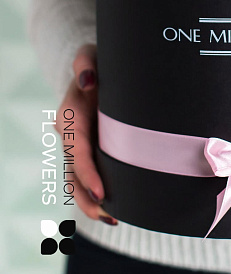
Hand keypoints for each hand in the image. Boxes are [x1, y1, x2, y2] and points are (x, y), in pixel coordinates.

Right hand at [54, 43, 117, 225]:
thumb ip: (86, 62)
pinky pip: (89, 175)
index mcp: (70, 114)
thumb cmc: (98, 62)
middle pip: (73, 173)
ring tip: (114, 218)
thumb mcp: (90, 55)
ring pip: (78, 180)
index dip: (87, 173)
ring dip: (91, 202)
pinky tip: (117, 208)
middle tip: (109, 215)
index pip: (76, 150)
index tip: (102, 192)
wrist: (95, 69)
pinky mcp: (91, 149)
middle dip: (87, 198)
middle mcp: (71, 134)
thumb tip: (88, 80)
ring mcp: (79, 144)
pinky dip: (98, 194)